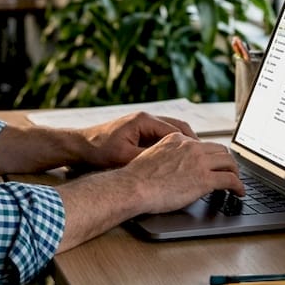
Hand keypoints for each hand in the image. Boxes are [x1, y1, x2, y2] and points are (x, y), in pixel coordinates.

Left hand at [74, 112, 197, 168]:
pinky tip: (176, 160)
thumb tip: (169, 166)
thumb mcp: (124, 157)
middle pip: (179, 128)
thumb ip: (147, 159)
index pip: (177, 130)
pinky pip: (162, 137)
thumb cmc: (99, 150)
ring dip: (183, 144)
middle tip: (203, 158)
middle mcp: (146, 119)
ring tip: (194, 160)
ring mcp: (143, 124)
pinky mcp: (139, 131)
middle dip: (192, 143)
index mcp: (145, 121)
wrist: (80, 146)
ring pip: (172, 132)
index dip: (191, 144)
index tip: (202, 156)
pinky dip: (171, 146)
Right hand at [117, 133, 243, 215]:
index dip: (211, 155)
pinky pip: (230, 180)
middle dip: (227, 161)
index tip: (213, 163)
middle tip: (229, 171)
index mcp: (177, 140)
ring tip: (237, 182)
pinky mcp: (204, 179)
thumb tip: (174, 168)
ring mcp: (199, 162)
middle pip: (219, 150)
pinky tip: (239, 192)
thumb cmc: (137, 178)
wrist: (134, 187)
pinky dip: (239, 186)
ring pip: (229, 162)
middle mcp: (191, 147)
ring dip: (235, 172)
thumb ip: (168, 156)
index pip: (202, 144)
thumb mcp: (152, 156)